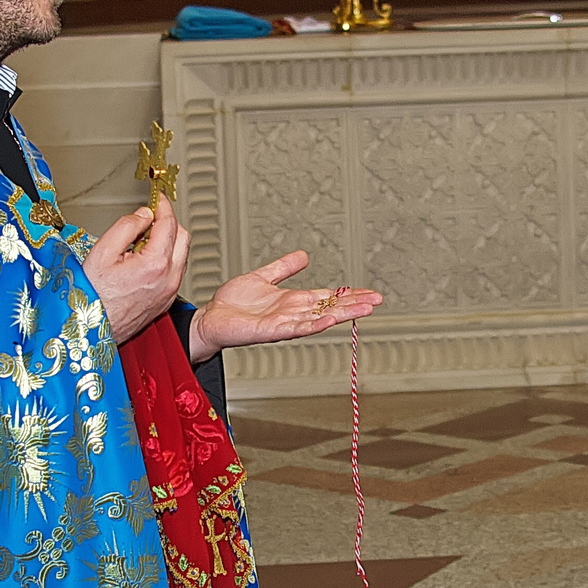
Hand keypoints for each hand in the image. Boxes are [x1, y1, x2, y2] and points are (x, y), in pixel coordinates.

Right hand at [82, 198, 188, 343]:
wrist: (90, 329)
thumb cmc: (91, 296)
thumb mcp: (102, 251)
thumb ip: (127, 227)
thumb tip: (143, 215)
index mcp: (155, 264)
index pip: (169, 224)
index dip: (162, 206)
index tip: (158, 198)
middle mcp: (168, 279)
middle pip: (183, 237)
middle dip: (169, 222)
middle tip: (151, 216)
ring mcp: (169, 292)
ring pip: (181, 256)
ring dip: (169, 241)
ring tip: (141, 240)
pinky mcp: (165, 302)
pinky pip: (175, 273)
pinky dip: (167, 259)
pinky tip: (143, 260)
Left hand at [185, 250, 382, 362]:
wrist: (210, 318)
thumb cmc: (232, 304)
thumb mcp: (263, 277)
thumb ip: (283, 267)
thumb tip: (303, 255)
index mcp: (292, 301)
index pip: (328, 297)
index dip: (349, 294)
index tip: (369, 293)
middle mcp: (292, 313)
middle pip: (330, 307)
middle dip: (354, 304)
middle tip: (377, 301)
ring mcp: (283, 323)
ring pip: (319, 318)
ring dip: (342, 314)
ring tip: (364, 310)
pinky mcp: (270, 331)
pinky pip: (296, 328)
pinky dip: (314, 324)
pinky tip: (330, 320)